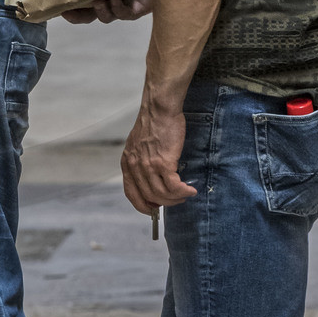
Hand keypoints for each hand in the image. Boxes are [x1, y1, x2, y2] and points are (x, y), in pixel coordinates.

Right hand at [62, 0, 153, 25]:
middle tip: (68, 12)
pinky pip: (125, 14)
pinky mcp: (138, 8)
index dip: (69, 3)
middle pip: (89, 13)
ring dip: (99, 11)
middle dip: (77, 15)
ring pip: (106, 16)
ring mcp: (124, 4)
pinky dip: (118, 8)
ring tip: (98, 1)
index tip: (58, 4)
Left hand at [120, 98, 195, 216]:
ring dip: (176, 198)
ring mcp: (149, 166)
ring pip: (162, 194)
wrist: (160, 108)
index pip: (131, 193)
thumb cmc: (154, 122)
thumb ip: (141, 160)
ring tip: (186, 194)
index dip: (142, 205)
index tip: (152, 209)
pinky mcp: (164, 162)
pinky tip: (190, 190)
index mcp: (127, 163)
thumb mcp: (138, 143)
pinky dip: (183, 191)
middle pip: (149, 196)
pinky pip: (174, 186)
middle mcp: (135, 167)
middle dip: (165, 203)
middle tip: (177, 199)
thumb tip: (151, 176)